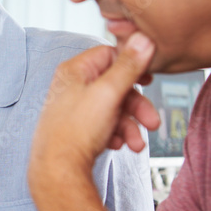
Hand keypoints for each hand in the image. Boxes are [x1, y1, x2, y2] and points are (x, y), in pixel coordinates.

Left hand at [30, 33, 159, 185]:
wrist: (58, 172)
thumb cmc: (76, 132)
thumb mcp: (108, 93)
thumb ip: (128, 66)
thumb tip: (143, 38)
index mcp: (75, 71)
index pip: (109, 54)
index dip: (131, 65)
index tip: (149, 76)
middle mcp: (72, 87)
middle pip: (116, 85)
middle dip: (137, 106)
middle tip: (152, 121)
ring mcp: (74, 109)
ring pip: (113, 109)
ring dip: (130, 125)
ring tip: (137, 144)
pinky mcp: (77, 129)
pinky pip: (104, 125)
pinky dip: (116, 134)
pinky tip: (119, 146)